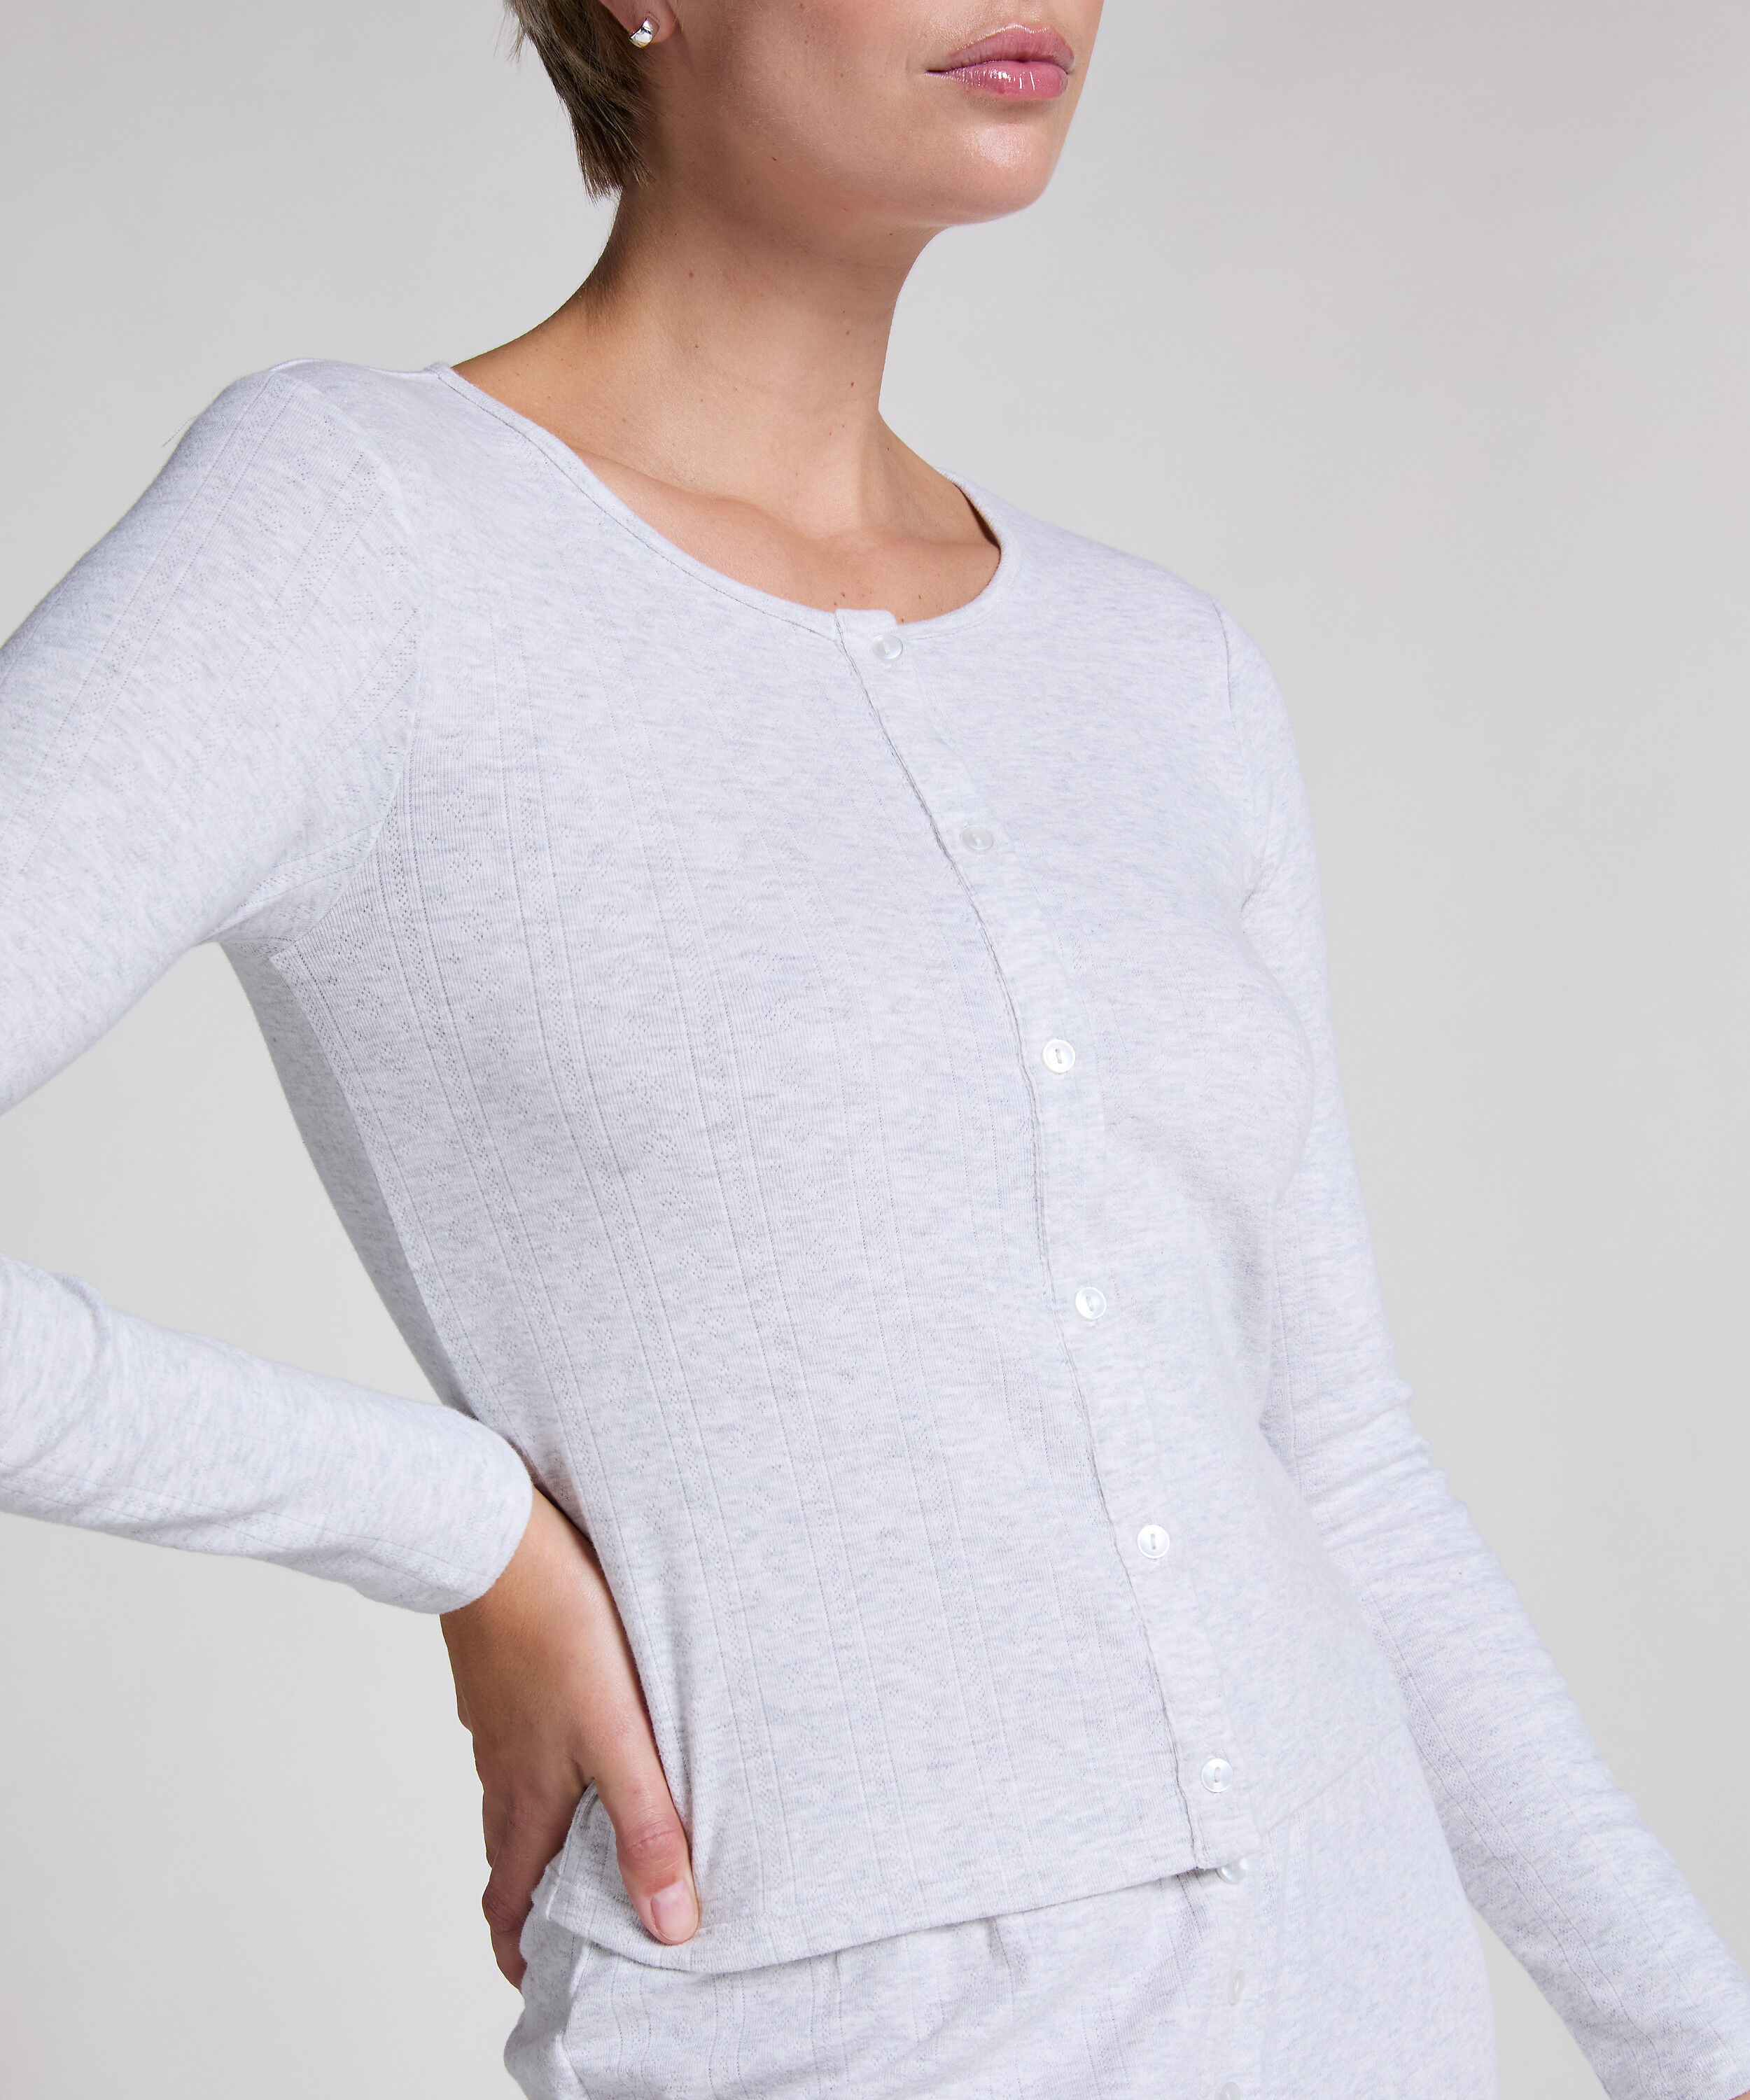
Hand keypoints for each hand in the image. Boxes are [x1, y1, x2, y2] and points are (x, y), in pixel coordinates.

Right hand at [439, 1485, 698, 1984]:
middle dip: (543, 1899)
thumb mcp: (617, 1735)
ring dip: (551, 1828)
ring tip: (600, 1832)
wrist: (492, 1534)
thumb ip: (646, 1826)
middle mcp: (503, 1769)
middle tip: (586, 1920)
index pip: (508, 1906)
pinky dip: (550, 1762)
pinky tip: (585, 1735)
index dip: (522, 1955)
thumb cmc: (554, 1627)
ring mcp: (497, 1719)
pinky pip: (523, 1737)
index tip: (548, 1985)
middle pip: (514, 1856)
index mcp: (525, 1801)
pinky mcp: (503, 1674)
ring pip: (520, 1794)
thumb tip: (671, 1925)